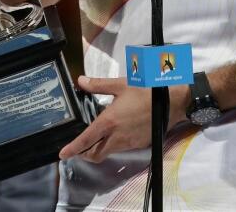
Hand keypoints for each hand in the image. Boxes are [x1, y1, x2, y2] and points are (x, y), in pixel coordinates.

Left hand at [58, 77, 189, 162]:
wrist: (172, 101)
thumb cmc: (145, 90)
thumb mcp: (121, 85)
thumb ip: (98, 85)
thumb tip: (81, 81)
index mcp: (108, 122)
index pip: (85, 141)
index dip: (72, 149)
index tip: (62, 154)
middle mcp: (116, 137)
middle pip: (95, 154)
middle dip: (85, 154)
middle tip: (80, 147)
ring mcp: (129, 143)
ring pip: (109, 152)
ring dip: (100, 149)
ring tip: (99, 138)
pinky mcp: (139, 144)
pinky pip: (123, 148)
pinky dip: (116, 144)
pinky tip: (119, 132)